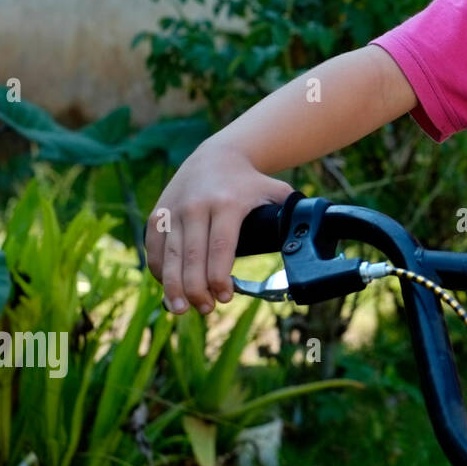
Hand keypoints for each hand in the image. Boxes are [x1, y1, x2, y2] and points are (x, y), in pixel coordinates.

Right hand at [144, 140, 293, 315]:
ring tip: (183, 309)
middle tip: (206, 309)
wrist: (216, 156)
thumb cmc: (250, 181)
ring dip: (174, 287)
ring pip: (170, 257)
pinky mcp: (158, 214)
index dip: (219, 278)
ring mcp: (174, 210)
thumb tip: (311, 238)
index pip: (220, 248)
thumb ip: (292, 212)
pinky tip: (169, 288)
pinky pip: (154, 249)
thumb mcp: (275, 190)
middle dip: (197, 290)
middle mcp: (196, 207)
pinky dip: (159, 271)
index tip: (226, 297)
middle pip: (193, 258)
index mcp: (227, 204)